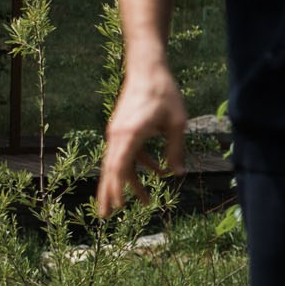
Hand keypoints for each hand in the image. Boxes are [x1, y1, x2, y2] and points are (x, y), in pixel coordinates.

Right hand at [97, 59, 186, 215]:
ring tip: (146, 202)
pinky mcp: (124, 129)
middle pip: (111, 170)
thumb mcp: (178, 123)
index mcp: (129, 134)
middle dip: (109, 194)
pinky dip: (141, 164)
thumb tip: (177, 175)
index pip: (119, 166)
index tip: (115, 206)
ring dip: (132, 182)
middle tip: (106, 217)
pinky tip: (159, 173)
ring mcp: (119, 132)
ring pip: (120, 163)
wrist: (148, 68)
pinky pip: (129, 152)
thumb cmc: (164, 93)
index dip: (116, 188)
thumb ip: (176, 149)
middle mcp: (118, 135)